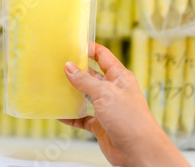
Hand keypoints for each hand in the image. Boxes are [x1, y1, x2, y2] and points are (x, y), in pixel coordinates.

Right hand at [60, 44, 189, 166]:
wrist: (139, 152)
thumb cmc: (130, 119)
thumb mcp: (105, 94)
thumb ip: (85, 80)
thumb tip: (68, 66)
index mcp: (120, 77)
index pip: (103, 56)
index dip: (90, 48)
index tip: (73, 43)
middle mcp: (113, 91)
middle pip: (92, 75)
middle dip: (76, 70)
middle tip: (58, 63)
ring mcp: (106, 108)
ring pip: (85, 96)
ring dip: (72, 92)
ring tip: (55, 85)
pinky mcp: (100, 125)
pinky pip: (82, 118)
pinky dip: (71, 116)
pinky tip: (59, 113)